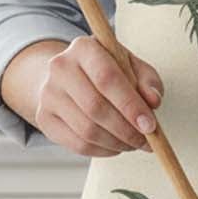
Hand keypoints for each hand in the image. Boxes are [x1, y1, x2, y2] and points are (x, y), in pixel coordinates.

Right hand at [34, 36, 164, 157]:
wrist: (70, 75)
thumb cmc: (108, 69)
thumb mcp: (131, 65)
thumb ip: (147, 81)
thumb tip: (153, 101)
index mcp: (83, 47)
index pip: (107, 78)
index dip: (130, 105)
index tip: (150, 125)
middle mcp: (60, 67)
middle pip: (95, 107)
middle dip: (126, 130)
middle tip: (146, 141)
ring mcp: (48, 94)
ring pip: (87, 130)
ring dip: (116, 143)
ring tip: (134, 144)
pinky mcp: (44, 118)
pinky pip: (77, 144)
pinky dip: (102, 151)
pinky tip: (116, 146)